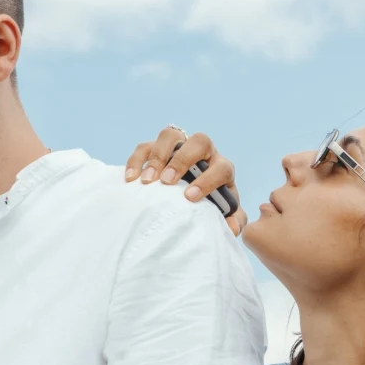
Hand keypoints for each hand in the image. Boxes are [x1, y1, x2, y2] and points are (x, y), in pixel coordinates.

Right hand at [124, 127, 248, 235]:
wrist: (193, 195)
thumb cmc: (211, 204)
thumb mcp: (225, 214)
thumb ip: (234, 221)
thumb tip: (231, 228)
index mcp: (222, 168)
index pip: (221, 167)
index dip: (207, 180)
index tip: (190, 197)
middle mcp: (203, 152)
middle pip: (199, 141)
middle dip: (182, 160)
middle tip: (167, 182)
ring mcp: (180, 147)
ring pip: (171, 136)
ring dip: (158, 157)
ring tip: (147, 181)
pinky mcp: (157, 149)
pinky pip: (146, 146)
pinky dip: (137, 160)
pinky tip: (131, 178)